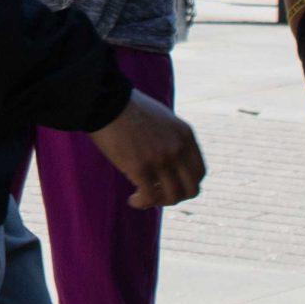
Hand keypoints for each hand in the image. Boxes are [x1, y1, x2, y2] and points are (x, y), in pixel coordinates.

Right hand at [88, 90, 205, 208]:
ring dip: (158, 202)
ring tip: (142, 199)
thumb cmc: (127, 108)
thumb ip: (171, 138)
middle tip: (158, 195)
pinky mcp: (140, 167)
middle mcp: (177, 148)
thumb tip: (169, 160)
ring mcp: (160, 158)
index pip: (199, 172)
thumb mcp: (161, 119)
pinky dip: (142, 203)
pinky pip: (149, 197)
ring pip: (172, 196)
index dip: (187, 184)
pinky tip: (133, 200)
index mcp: (185, 135)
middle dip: (175, 197)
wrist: (105, 101)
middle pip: (191, 189)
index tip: (170, 184)